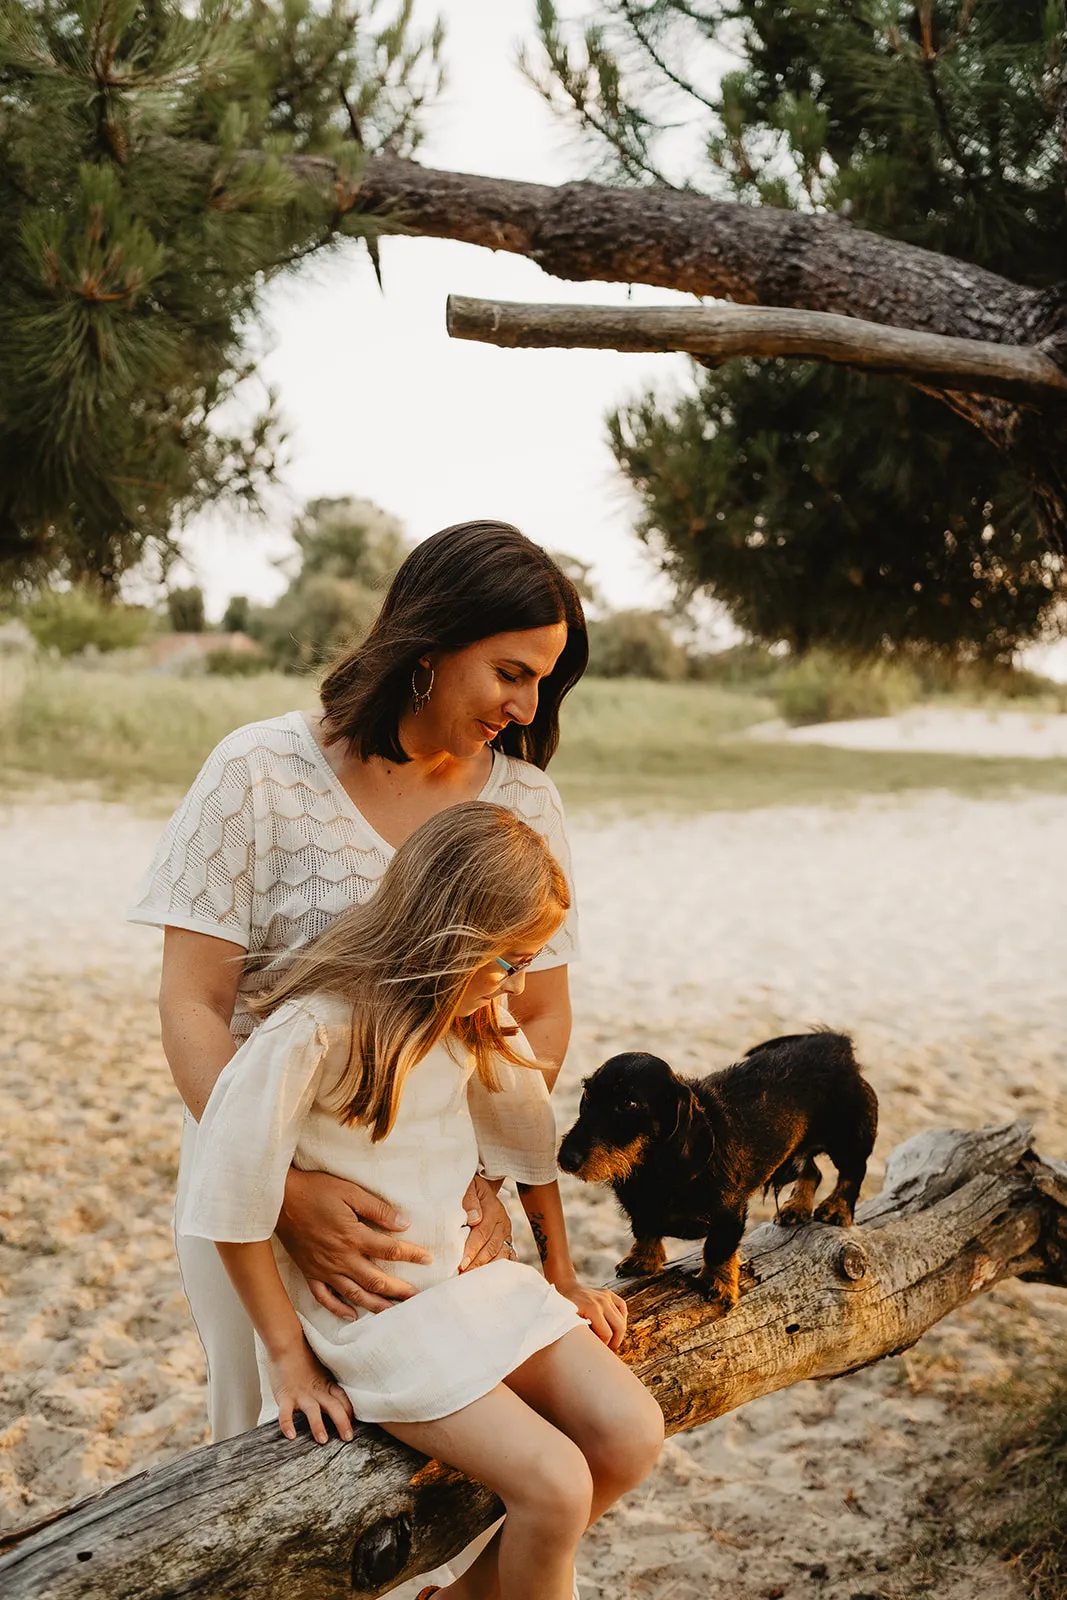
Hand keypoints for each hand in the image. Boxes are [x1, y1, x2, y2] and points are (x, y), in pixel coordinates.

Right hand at [267, 1338, 354, 1445]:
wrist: (286, 1343)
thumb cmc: (303, 1354)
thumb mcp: (321, 1367)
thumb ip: (329, 1380)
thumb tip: (340, 1391)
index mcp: (326, 1384)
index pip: (343, 1399)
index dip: (349, 1411)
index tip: (354, 1422)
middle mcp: (316, 1391)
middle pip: (333, 1407)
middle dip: (342, 1423)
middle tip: (348, 1438)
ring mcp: (300, 1394)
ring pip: (312, 1412)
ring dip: (318, 1426)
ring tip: (322, 1440)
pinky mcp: (284, 1396)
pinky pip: (285, 1413)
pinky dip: (287, 1424)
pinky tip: (291, 1436)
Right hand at [277, 1168, 432, 1318]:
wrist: (278, 1199)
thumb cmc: (315, 1191)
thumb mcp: (350, 1192)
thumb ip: (377, 1209)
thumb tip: (403, 1223)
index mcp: (353, 1237)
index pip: (391, 1250)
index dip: (412, 1255)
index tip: (428, 1259)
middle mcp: (341, 1258)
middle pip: (376, 1281)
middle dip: (399, 1291)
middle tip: (417, 1298)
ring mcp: (324, 1269)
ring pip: (354, 1294)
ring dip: (376, 1306)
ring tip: (393, 1312)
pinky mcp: (309, 1272)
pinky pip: (325, 1297)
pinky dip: (338, 1309)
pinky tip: (352, 1316)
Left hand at [459, 1174, 513, 1271]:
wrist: (482, 1188)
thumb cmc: (471, 1189)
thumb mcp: (469, 1187)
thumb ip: (469, 1199)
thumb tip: (473, 1218)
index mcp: (493, 1209)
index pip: (482, 1233)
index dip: (472, 1249)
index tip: (461, 1264)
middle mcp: (502, 1222)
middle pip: (492, 1248)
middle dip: (477, 1264)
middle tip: (463, 1276)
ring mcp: (506, 1233)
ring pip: (500, 1255)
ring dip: (487, 1268)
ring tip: (472, 1279)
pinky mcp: (507, 1240)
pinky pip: (507, 1256)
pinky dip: (499, 1268)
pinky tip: (489, 1278)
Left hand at [557, 1279, 627, 1351]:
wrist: (565, 1288)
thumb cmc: (564, 1307)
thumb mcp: (567, 1320)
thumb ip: (578, 1334)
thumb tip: (587, 1350)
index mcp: (592, 1308)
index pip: (607, 1334)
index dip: (604, 1345)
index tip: (597, 1349)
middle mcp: (602, 1301)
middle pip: (619, 1327)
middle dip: (615, 1342)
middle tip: (607, 1349)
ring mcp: (606, 1296)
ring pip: (621, 1319)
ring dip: (618, 1333)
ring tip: (610, 1340)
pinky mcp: (608, 1293)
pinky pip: (622, 1307)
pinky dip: (621, 1318)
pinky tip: (615, 1326)